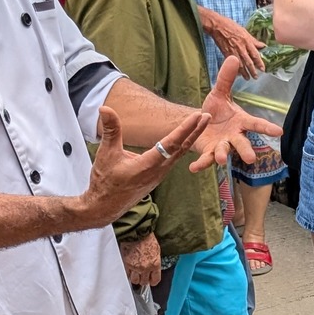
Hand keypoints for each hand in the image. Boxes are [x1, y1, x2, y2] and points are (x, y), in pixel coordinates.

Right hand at [78, 105, 205, 228]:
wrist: (105, 206)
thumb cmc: (105, 181)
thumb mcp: (107, 153)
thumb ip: (110, 130)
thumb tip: (105, 108)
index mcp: (148, 165)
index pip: (171, 143)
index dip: (185, 129)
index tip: (197, 116)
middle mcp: (158, 171)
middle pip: (181, 148)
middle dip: (195, 131)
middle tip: (208, 116)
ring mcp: (159, 175)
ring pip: (179, 154)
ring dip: (191, 138)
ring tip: (202, 123)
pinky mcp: (157, 177)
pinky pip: (174, 159)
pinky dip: (182, 147)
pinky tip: (187, 138)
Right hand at [120, 233, 161, 287]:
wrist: (136, 233)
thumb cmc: (147, 239)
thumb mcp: (157, 250)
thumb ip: (155, 261)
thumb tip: (153, 268)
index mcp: (155, 264)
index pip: (155, 280)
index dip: (153, 281)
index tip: (151, 281)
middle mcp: (146, 268)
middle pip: (144, 282)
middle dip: (143, 280)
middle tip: (142, 277)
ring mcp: (135, 267)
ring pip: (135, 280)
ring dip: (135, 278)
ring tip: (135, 274)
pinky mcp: (127, 264)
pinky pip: (127, 274)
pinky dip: (128, 274)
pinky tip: (130, 270)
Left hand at [193, 58, 283, 169]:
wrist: (200, 124)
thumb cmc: (215, 111)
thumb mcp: (219, 93)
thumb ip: (226, 78)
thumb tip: (233, 57)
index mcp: (240, 122)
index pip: (256, 124)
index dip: (267, 128)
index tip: (279, 132)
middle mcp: (234, 136)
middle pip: (242, 144)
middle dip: (246, 150)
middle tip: (251, 158)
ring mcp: (222, 146)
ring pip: (224, 152)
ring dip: (221, 155)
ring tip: (220, 159)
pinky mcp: (208, 152)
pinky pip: (205, 159)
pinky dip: (200, 164)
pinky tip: (193, 168)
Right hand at [204, 11, 265, 77]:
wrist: (217, 26)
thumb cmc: (231, 26)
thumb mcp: (245, 31)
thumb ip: (254, 41)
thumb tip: (263, 46)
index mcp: (247, 41)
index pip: (255, 55)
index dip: (259, 63)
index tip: (263, 69)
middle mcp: (241, 48)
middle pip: (248, 62)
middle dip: (252, 71)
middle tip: (256, 77)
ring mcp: (233, 51)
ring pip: (240, 65)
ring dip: (245, 73)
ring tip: (248, 78)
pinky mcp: (226, 54)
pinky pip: (232, 64)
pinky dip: (235, 70)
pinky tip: (238, 74)